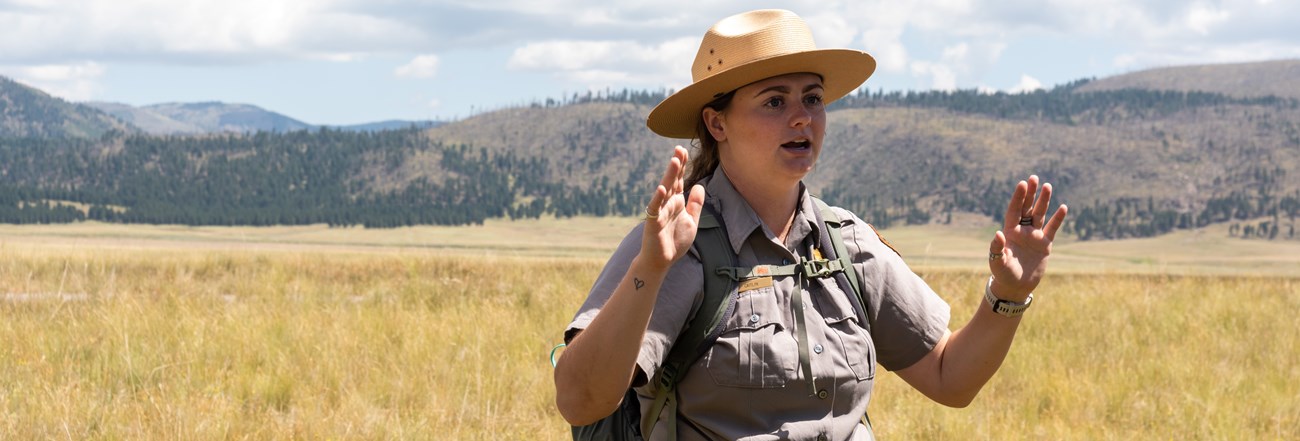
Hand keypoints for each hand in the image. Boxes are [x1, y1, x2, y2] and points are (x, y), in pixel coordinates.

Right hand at [640, 145, 705, 270]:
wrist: (662, 260)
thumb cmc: (675, 241)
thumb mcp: (692, 221)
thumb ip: (695, 204)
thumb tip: (700, 186)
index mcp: (676, 202)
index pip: (680, 180)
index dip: (682, 166)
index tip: (684, 151)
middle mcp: (667, 203)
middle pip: (673, 181)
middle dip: (676, 165)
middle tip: (679, 149)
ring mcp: (660, 211)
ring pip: (665, 190)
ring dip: (669, 176)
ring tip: (674, 161)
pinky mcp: (654, 222)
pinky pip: (656, 208)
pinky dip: (658, 198)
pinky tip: (662, 188)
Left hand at [988, 175, 1067, 300]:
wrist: (1017, 286)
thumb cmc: (1003, 274)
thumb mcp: (998, 262)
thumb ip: (997, 248)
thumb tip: (998, 233)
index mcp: (1010, 231)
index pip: (1014, 210)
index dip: (1018, 197)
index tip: (1022, 184)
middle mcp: (1022, 230)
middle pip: (1027, 208)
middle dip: (1030, 193)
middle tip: (1033, 177)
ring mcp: (1034, 236)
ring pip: (1040, 214)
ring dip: (1043, 201)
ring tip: (1047, 186)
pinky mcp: (1045, 244)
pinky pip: (1052, 228)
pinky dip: (1058, 219)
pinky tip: (1063, 207)